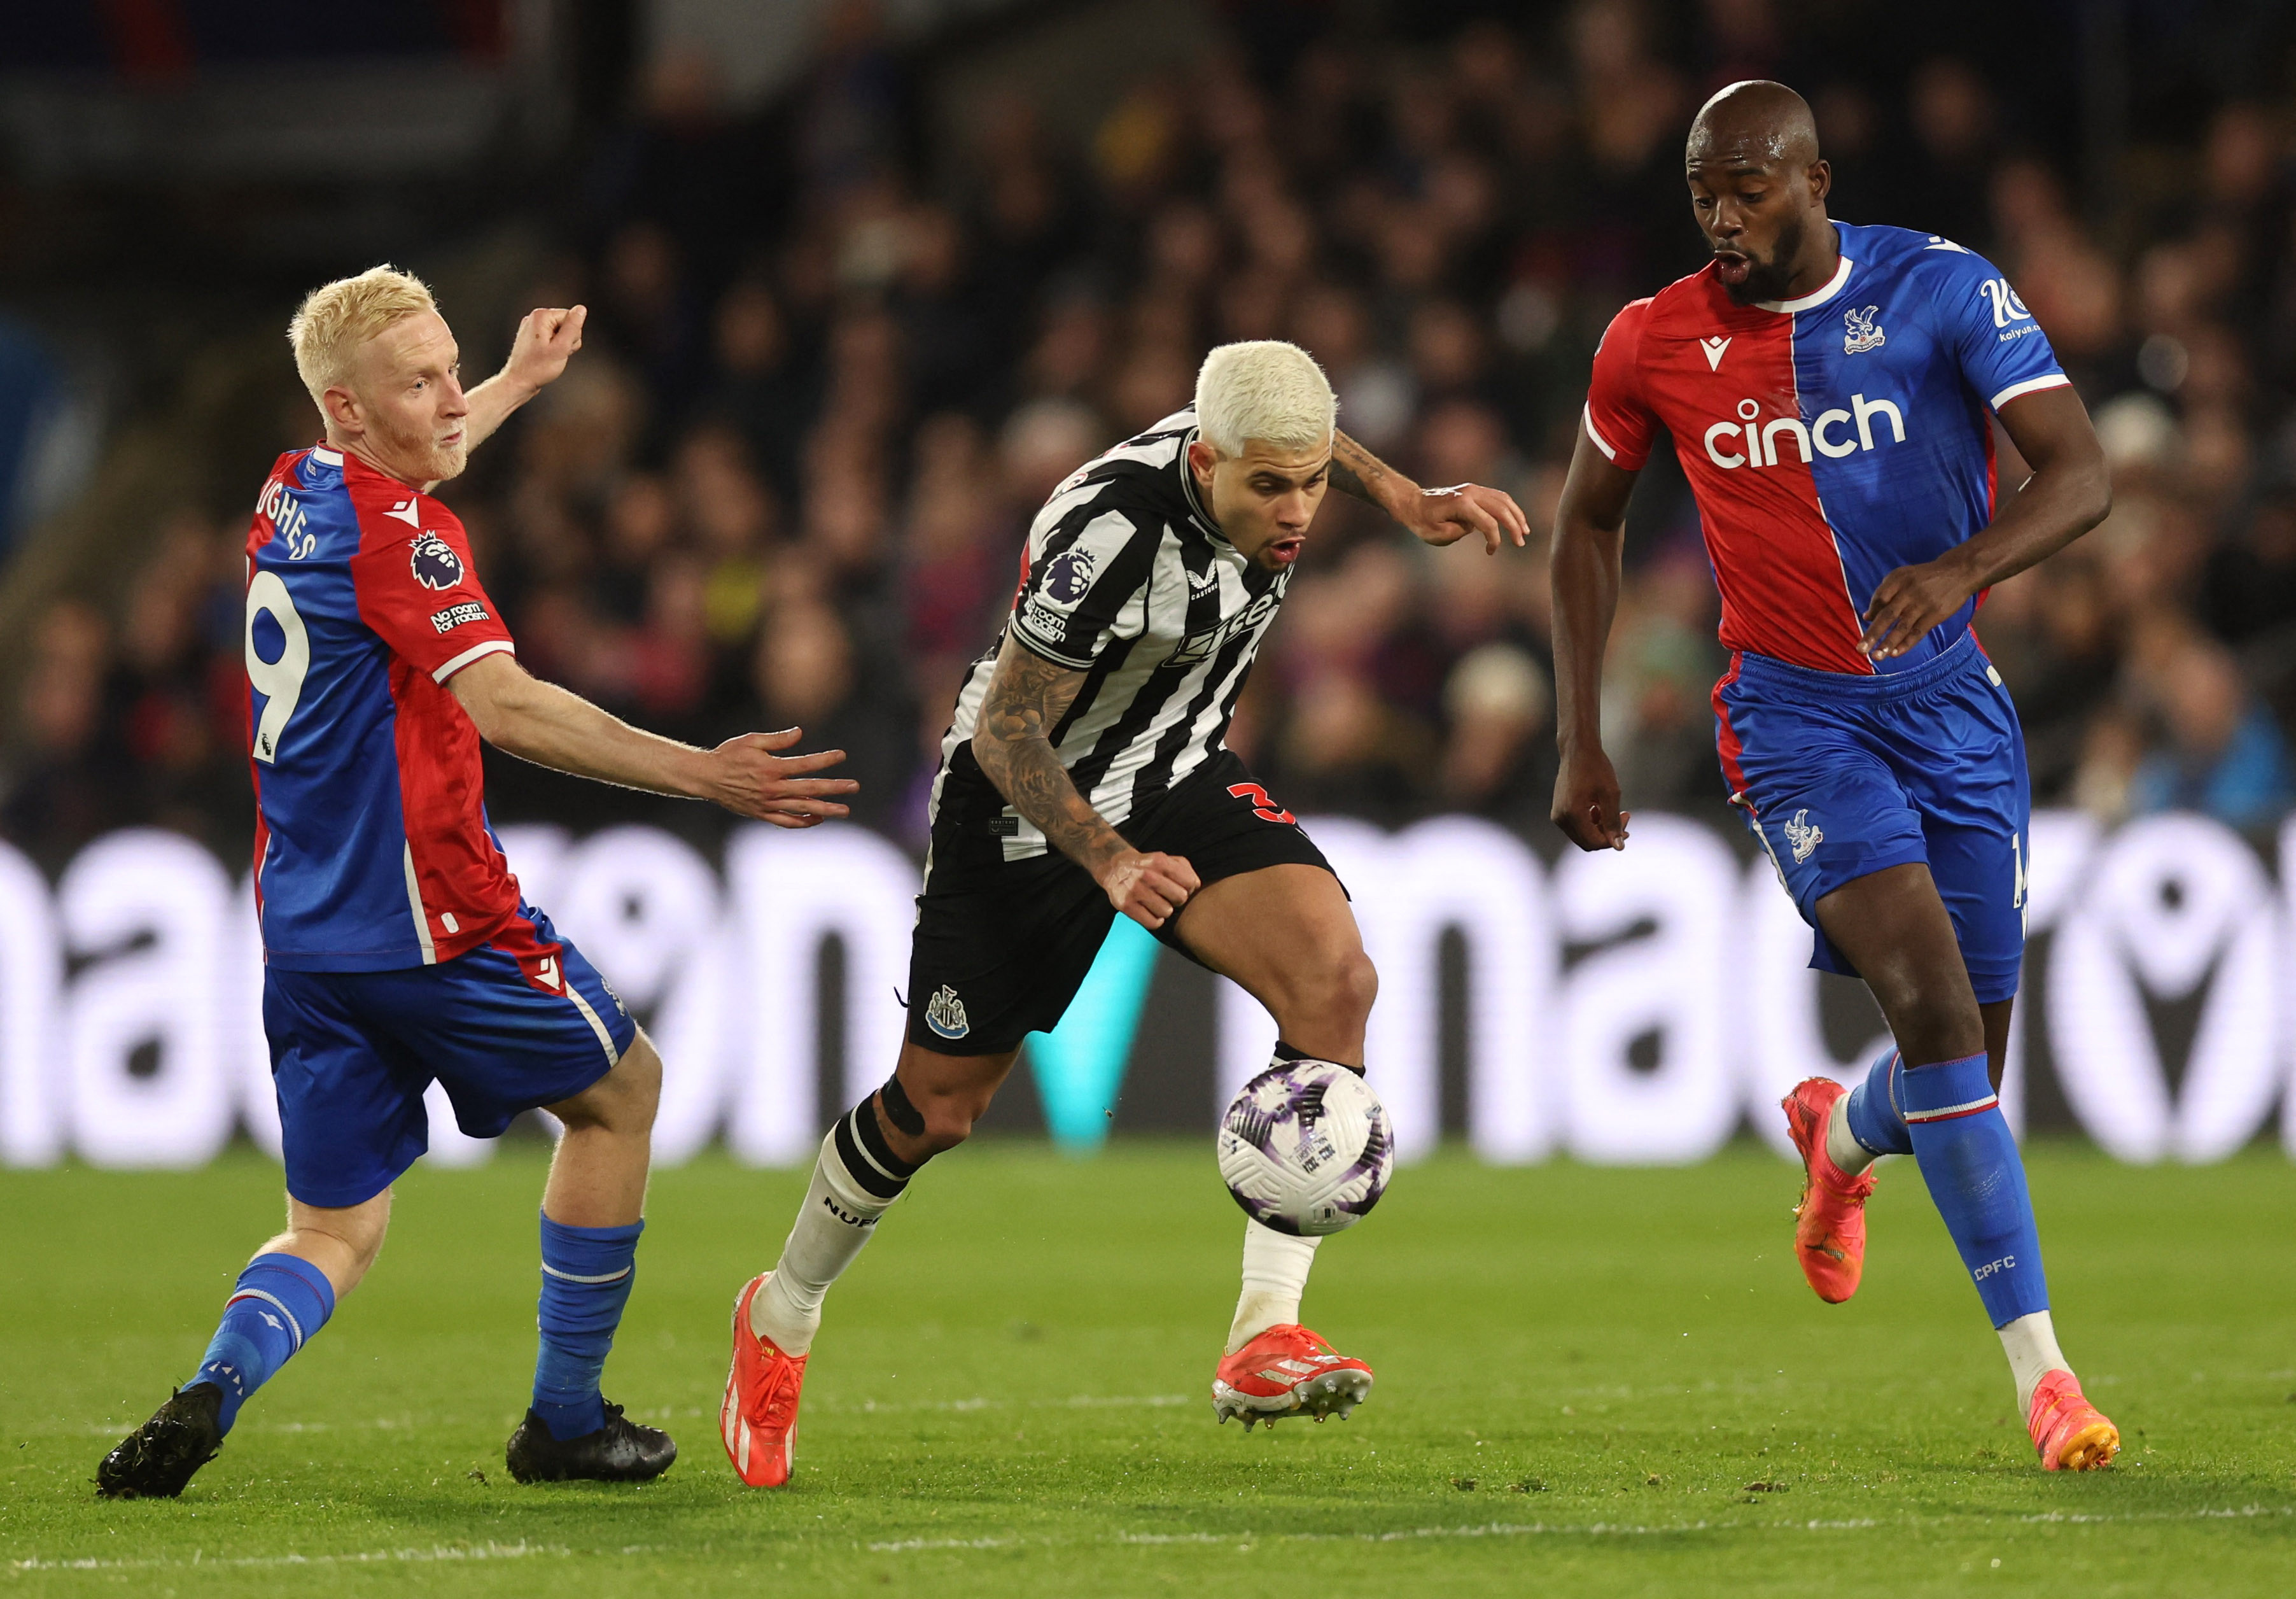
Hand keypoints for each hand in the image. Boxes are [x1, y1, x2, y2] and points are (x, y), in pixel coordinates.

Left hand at [501, 305, 586, 397]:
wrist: (519, 381)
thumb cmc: (537, 368)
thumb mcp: (561, 347)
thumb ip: (573, 327)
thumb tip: (581, 309)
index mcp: (541, 316)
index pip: (571, 317)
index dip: (572, 335)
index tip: (562, 347)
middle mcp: (534, 318)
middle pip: (566, 323)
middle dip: (566, 340)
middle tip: (556, 353)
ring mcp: (532, 327)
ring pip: (560, 332)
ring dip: (561, 345)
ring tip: (551, 356)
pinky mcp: (532, 336)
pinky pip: (551, 338)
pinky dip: (553, 348)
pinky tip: (547, 356)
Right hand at [703, 728, 857, 827]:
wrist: (706, 778)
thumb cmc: (729, 755)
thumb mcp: (751, 741)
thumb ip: (777, 740)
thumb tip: (799, 733)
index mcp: (771, 768)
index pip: (805, 764)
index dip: (825, 760)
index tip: (841, 756)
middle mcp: (772, 788)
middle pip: (810, 789)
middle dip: (834, 788)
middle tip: (854, 787)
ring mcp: (767, 804)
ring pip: (802, 809)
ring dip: (826, 809)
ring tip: (845, 810)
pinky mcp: (761, 814)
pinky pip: (786, 822)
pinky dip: (803, 821)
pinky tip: (818, 818)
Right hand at [1098, 849, 1199, 929]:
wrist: (1115, 867)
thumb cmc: (1146, 866)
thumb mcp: (1165, 858)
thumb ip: (1184, 868)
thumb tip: (1195, 885)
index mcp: (1159, 861)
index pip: (1189, 882)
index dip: (1189, 888)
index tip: (1181, 888)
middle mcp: (1148, 875)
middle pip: (1180, 898)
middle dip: (1177, 899)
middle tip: (1169, 897)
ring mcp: (1135, 890)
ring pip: (1167, 912)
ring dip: (1165, 910)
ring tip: (1158, 904)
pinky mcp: (1126, 905)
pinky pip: (1153, 922)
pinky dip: (1156, 921)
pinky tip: (1152, 913)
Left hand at [1403, 482, 1530, 554]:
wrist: (1413, 504)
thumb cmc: (1422, 522)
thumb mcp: (1437, 534)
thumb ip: (1459, 532)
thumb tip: (1475, 527)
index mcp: (1461, 504)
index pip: (1488, 522)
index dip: (1494, 539)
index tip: (1491, 552)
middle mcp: (1470, 493)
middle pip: (1501, 508)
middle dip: (1514, 526)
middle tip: (1520, 543)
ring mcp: (1473, 489)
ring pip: (1503, 499)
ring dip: (1516, 515)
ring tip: (1524, 531)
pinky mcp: (1474, 490)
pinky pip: (1497, 497)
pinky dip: (1509, 507)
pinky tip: (1515, 519)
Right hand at [1551, 747, 1630, 851]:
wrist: (1577, 750)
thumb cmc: (1596, 768)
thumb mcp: (1610, 794)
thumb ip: (1613, 822)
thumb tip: (1618, 847)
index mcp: (1572, 814)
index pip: (1594, 842)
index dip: (1613, 838)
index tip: (1626, 820)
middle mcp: (1560, 818)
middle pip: (1587, 843)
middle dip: (1607, 835)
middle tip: (1623, 817)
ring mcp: (1557, 815)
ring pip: (1582, 836)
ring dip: (1600, 829)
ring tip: (1613, 810)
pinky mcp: (1558, 811)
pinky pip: (1577, 827)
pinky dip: (1591, 823)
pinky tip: (1600, 807)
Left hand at [1859, 557, 1974, 659]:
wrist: (1958, 572)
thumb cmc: (1925, 578)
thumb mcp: (1904, 577)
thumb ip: (1884, 593)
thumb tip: (1867, 616)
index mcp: (1898, 579)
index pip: (1880, 597)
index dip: (1873, 610)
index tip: (1867, 621)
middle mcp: (1909, 592)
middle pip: (1887, 615)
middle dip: (1872, 634)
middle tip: (1860, 650)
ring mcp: (1922, 605)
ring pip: (1902, 627)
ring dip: (1887, 643)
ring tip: (1875, 657)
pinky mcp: (1935, 614)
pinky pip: (1918, 632)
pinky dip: (1906, 643)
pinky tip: (1894, 653)